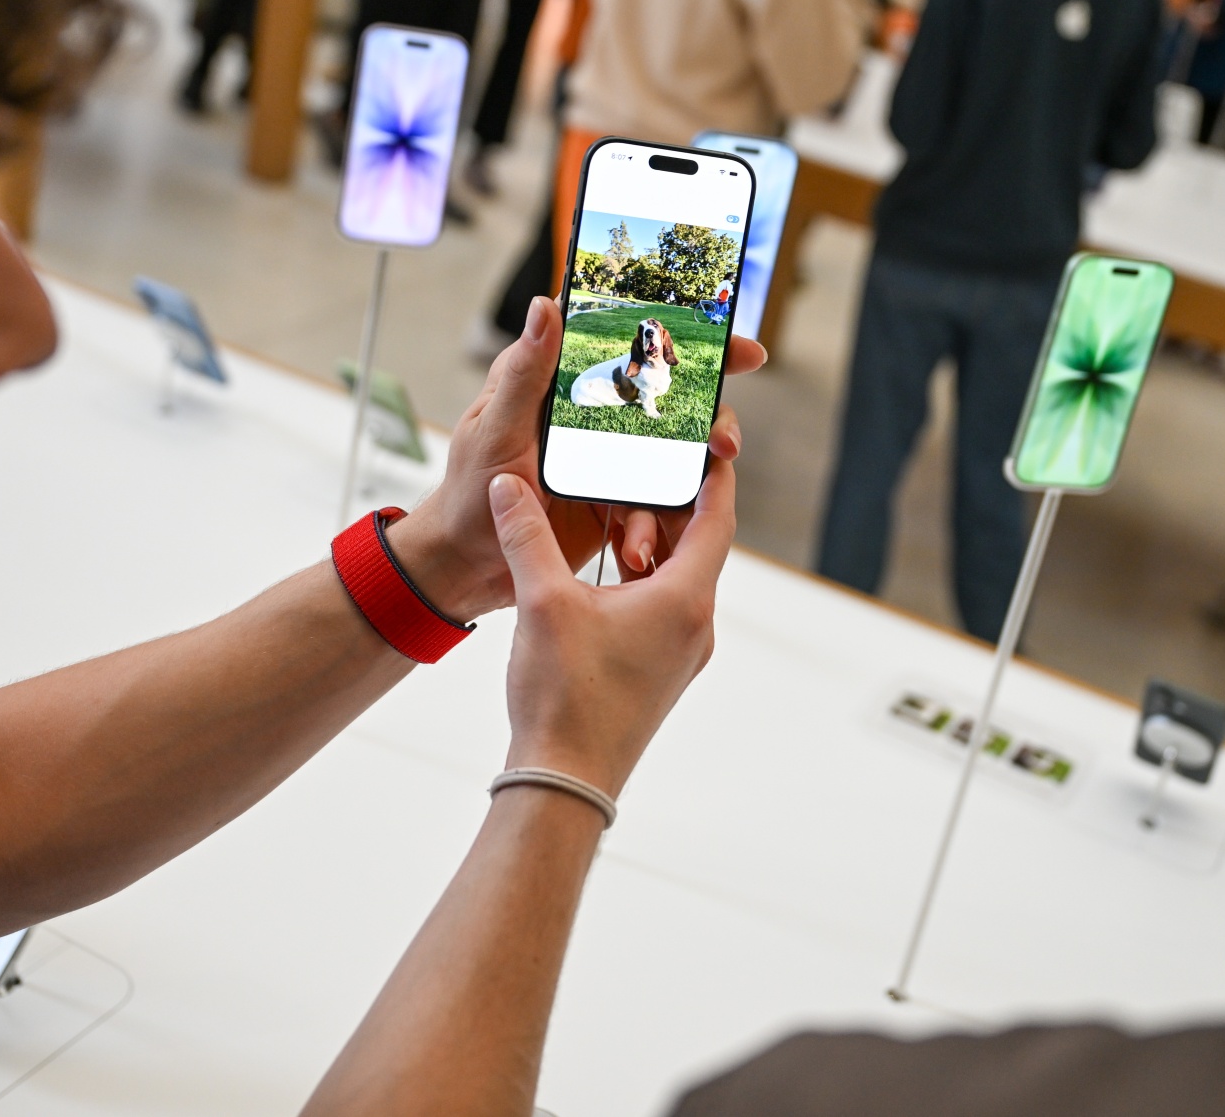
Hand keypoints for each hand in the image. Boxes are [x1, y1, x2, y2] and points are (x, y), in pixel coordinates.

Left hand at [388, 296, 764, 622]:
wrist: (465, 567)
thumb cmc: (468, 494)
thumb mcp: (497, 429)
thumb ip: (526, 373)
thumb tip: (546, 305)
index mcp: (563, 383)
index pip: (631, 345)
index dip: (687, 339)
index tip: (737, 347)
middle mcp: (593, 414)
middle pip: (671, 400)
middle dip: (711, 420)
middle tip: (726, 443)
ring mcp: (609, 458)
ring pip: (673, 457)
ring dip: (683, 487)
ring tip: (671, 517)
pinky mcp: (614, 501)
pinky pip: (654, 507)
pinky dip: (652, 528)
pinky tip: (636, 550)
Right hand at [489, 460, 734, 796]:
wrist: (565, 782)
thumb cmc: (564, 697)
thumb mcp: (542, 602)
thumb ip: (527, 534)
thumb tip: (508, 486)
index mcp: (686, 599)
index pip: (716, 516)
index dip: (711, 474)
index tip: (703, 441)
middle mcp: (697, 625)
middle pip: (698, 544)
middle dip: (667, 505)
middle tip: (639, 468)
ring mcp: (683, 653)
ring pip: (679, 578)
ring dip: (651, 545)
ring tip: (612, 518)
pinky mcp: (663, 673)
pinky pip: (665, 609)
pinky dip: (643, 580)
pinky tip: (604, 576)